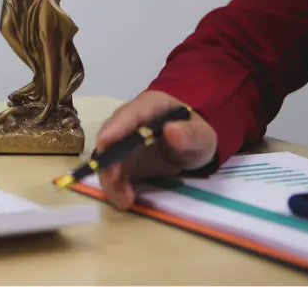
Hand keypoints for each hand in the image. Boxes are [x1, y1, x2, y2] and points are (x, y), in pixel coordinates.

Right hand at [94, 91, 216, 209]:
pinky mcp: (123, 161)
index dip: (115, 127)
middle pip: (111, 137)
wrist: (192, 147)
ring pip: (107, 158)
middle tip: (113, 180)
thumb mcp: (203, 135)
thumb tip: (171, 131)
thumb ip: (191, 134)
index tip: (104, 142)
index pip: (128, 114)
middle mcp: (129, 122)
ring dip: (111, 178)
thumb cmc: (196, 135)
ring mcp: (123, 142)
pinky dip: (116, 186)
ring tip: (124, 199)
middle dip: (108, 159)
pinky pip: (113, 173)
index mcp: (148, 106)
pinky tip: (125, 199)